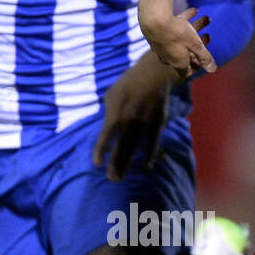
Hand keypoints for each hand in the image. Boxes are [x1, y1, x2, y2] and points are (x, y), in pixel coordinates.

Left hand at [91, 50, 177, 180]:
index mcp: (116, 112)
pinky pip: (153, 144)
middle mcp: (129, 120)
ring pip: (135, 148)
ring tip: (121, 177)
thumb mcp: (111, 95)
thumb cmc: (128, 84)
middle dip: (115, 164)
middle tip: (112, 179)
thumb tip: (105, 130)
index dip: (101, 151)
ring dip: (127, 164)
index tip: (97, 164)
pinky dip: (150, 156)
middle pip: (121, 147)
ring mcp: (144, 123)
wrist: (153, 75)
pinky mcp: (157, 124)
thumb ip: (107, 112)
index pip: (106, 136)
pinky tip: (146, 167)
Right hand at [137, 0, 215, 79]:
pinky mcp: (156, 35)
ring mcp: (161, 47)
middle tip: (208, 35)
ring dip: (195, 30)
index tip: (204, 57)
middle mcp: (168, 58)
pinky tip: (193, 11)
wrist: (153, 18)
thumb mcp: (195, 45)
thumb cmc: (177, 33)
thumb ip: (204, 57)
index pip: (188, 72)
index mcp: (178, 63)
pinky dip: (183, 23)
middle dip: (199, 44)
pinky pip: (173, 31)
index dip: (198, 66)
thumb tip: (212, 69)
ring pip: (181, 40)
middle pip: (187, 54)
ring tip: (206, 18)